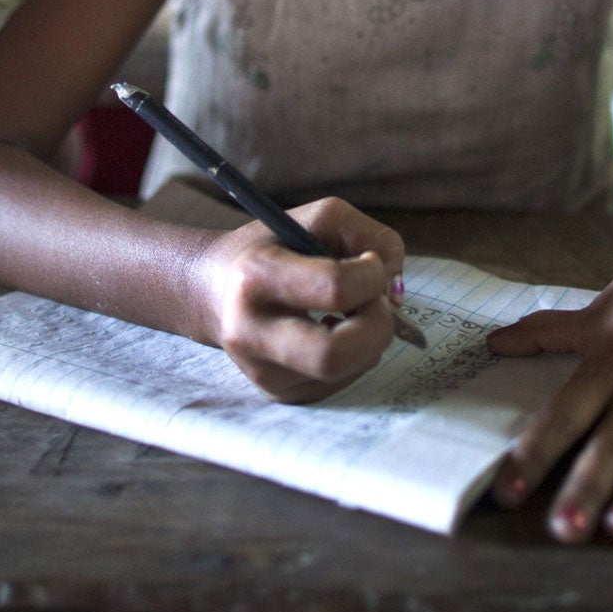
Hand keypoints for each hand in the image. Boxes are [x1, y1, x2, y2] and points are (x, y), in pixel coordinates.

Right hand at [192, 197, 405, 402]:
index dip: (371, 275)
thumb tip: (396, 293)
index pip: (335, 288)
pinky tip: (334, 331)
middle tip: (377, 304)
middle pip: (335, 354)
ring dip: (370, 339)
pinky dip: (356, 355)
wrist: (215, 289)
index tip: (369, 264)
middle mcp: (252, 332)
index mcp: (257, 277)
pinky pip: (343, 382)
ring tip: (351, 312)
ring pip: (347, 371)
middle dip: (377, 327)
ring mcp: (263, 372)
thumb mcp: (320, 218)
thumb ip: (371, 236)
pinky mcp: (279, 393)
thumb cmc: (275, 246)